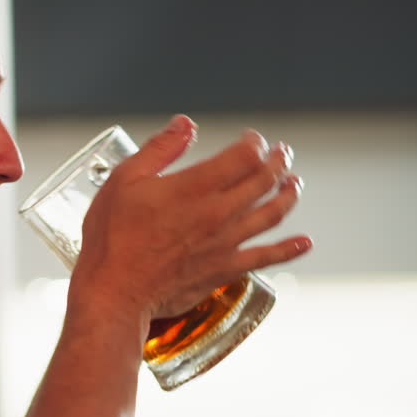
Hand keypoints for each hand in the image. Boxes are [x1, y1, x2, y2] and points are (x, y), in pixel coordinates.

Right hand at [69, 115, 310, 328]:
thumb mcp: (124, 180)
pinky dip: (290, 249)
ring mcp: (226, 243)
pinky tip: (303, 242)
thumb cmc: (113, 239)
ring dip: (288, 195)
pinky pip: (267, 257)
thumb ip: (160, 149)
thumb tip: (184, 125)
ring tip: (294, 184)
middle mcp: (218, 213)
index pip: (244, 155)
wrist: (115, 292)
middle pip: (264, 180)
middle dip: (277, 162)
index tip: (252, 138)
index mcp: (195, 186)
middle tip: (282, 154)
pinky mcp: (225, 270)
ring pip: (272, 213)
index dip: (254, 142)